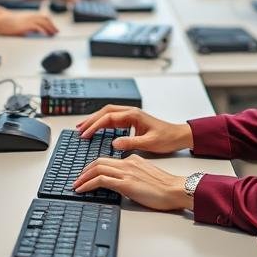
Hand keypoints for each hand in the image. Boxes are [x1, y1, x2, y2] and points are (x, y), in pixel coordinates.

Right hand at [0, 11, 58, 36]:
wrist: (0, 20)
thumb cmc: (8, 23)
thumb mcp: (21, 24)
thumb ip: (29, 27)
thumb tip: (34, 32)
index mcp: (30, 15)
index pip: (43, 17)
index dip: (50, 22)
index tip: (54, 28)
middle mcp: (30, 16)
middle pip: (45, 19)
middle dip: (52, 25)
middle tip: (56, 32)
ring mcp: (28, 20)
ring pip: (43, 22)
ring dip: (49, 28)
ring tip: (53, 34)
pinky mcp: (25, 25)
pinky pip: (37, 27)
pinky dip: (42, 30)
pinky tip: (45, 34)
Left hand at [72, 154, 189, 211]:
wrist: (175, 189)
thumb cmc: (165, 187)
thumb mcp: (145, 177)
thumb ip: (133, 176)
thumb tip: (121, 184)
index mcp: (132, 160)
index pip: (108, 160)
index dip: (93, 166)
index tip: (86, 173)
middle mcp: (127, 162)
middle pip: (99, 162)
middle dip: (84, 170)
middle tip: (77, 179)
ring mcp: (126, 172)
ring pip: (97, 169)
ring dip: (83, 177)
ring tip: (75, 185)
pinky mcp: (126, 183)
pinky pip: (101, 181)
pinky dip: (88, 184)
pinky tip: (81, 190)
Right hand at [76, 105, 192, 153]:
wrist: (178, 136)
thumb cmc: (166, 138)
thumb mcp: (149, 143)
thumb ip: (131, 143)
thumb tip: (114, 144)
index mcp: (134, 115)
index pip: (109, 117)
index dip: (95, 125)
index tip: (85, 134)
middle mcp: (131, 112)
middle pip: (105, 112)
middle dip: (91, 119)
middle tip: (78, 129)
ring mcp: (131, 116)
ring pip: (108, 114)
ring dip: (95, 120)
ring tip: (83, 127)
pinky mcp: (131, 121)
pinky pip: (113, 119)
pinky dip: (102, 123)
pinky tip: (97, 129)